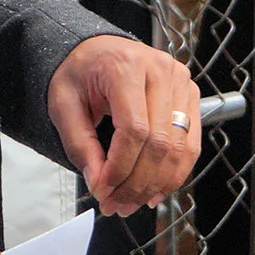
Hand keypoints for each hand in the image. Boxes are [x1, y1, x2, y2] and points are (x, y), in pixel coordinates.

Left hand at [47, 34, 201, 217]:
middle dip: (137, 183)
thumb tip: (99, 183)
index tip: (102, 190)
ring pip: (180, 147)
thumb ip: (80, 145)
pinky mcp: (190, 95)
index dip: (120, 168)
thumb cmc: (80, 72)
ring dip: (157, 184)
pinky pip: (190, 144)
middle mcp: (160, 70)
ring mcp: (180, 81)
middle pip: (161, 142)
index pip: (134, 129)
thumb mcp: (64, 105)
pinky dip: (174, 173)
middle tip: (115, 204)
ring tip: (132, 202)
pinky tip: (155, 190)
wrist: (96, 50)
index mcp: (126, 67)